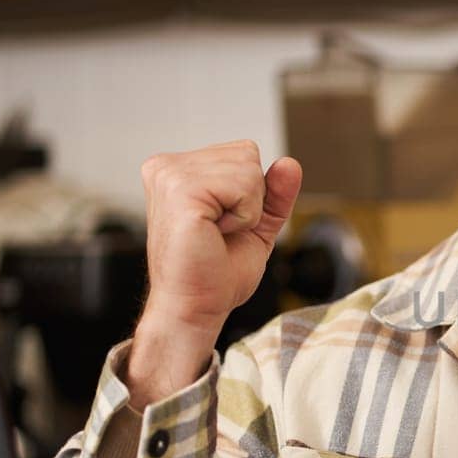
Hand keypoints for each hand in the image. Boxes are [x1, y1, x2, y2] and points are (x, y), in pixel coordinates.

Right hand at [139, 139, 302, 334]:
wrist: (196, 306)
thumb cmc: (217, 271)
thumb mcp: (256, 224)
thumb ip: (273, 192)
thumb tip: (290, 164)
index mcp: (176, 169)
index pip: (243, 151)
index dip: (250, 193)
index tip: (223, 224)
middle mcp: (167, 166)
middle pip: (247, 154)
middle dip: (249, 199)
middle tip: (219, 232)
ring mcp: (170, 176)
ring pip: (248, 169)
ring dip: (246, 210)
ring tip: (215, 234)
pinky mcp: (181, 191)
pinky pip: (243, 187)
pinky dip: (243, 217)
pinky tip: (214, 234)